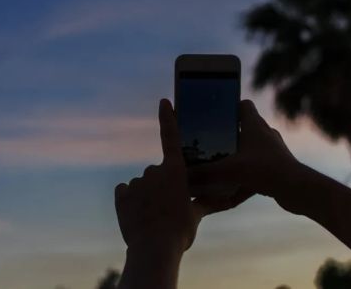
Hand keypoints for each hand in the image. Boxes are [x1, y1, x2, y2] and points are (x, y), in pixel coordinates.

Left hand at [114, 99, 237, 257]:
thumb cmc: (180, 231)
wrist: (154, 248)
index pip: (171, 138)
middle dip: (161, 186)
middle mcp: (154, 171)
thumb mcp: (196, 215)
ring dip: (146, 195)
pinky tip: (136, 215)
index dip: (168, 119)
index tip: (163, 102)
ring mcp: (136, 182)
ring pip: (142, 184)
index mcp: (175, 171)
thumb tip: (228, 199)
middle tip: (167, 208)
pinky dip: (130, 201)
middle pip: (157, 173)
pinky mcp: (121, 194)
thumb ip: (204, 201)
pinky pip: (125, 192)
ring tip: (153, 217)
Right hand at [188, 99, 303, 212]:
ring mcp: (273, 151)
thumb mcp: (229, 170)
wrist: (298, 190)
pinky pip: (258, 168)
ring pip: (251, 149)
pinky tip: (234, 190)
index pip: (244, 105)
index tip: (215, 115)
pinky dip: (246, 175)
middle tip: (211, 143)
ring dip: (238, 156)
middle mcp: (265, 134)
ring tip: (221, 165)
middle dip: (229, 135)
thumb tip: (183, 175)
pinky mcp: (278, 167)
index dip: (230, 106)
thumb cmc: (265, 170)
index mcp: (254, 125)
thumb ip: (204, 172)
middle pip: (245, 128)